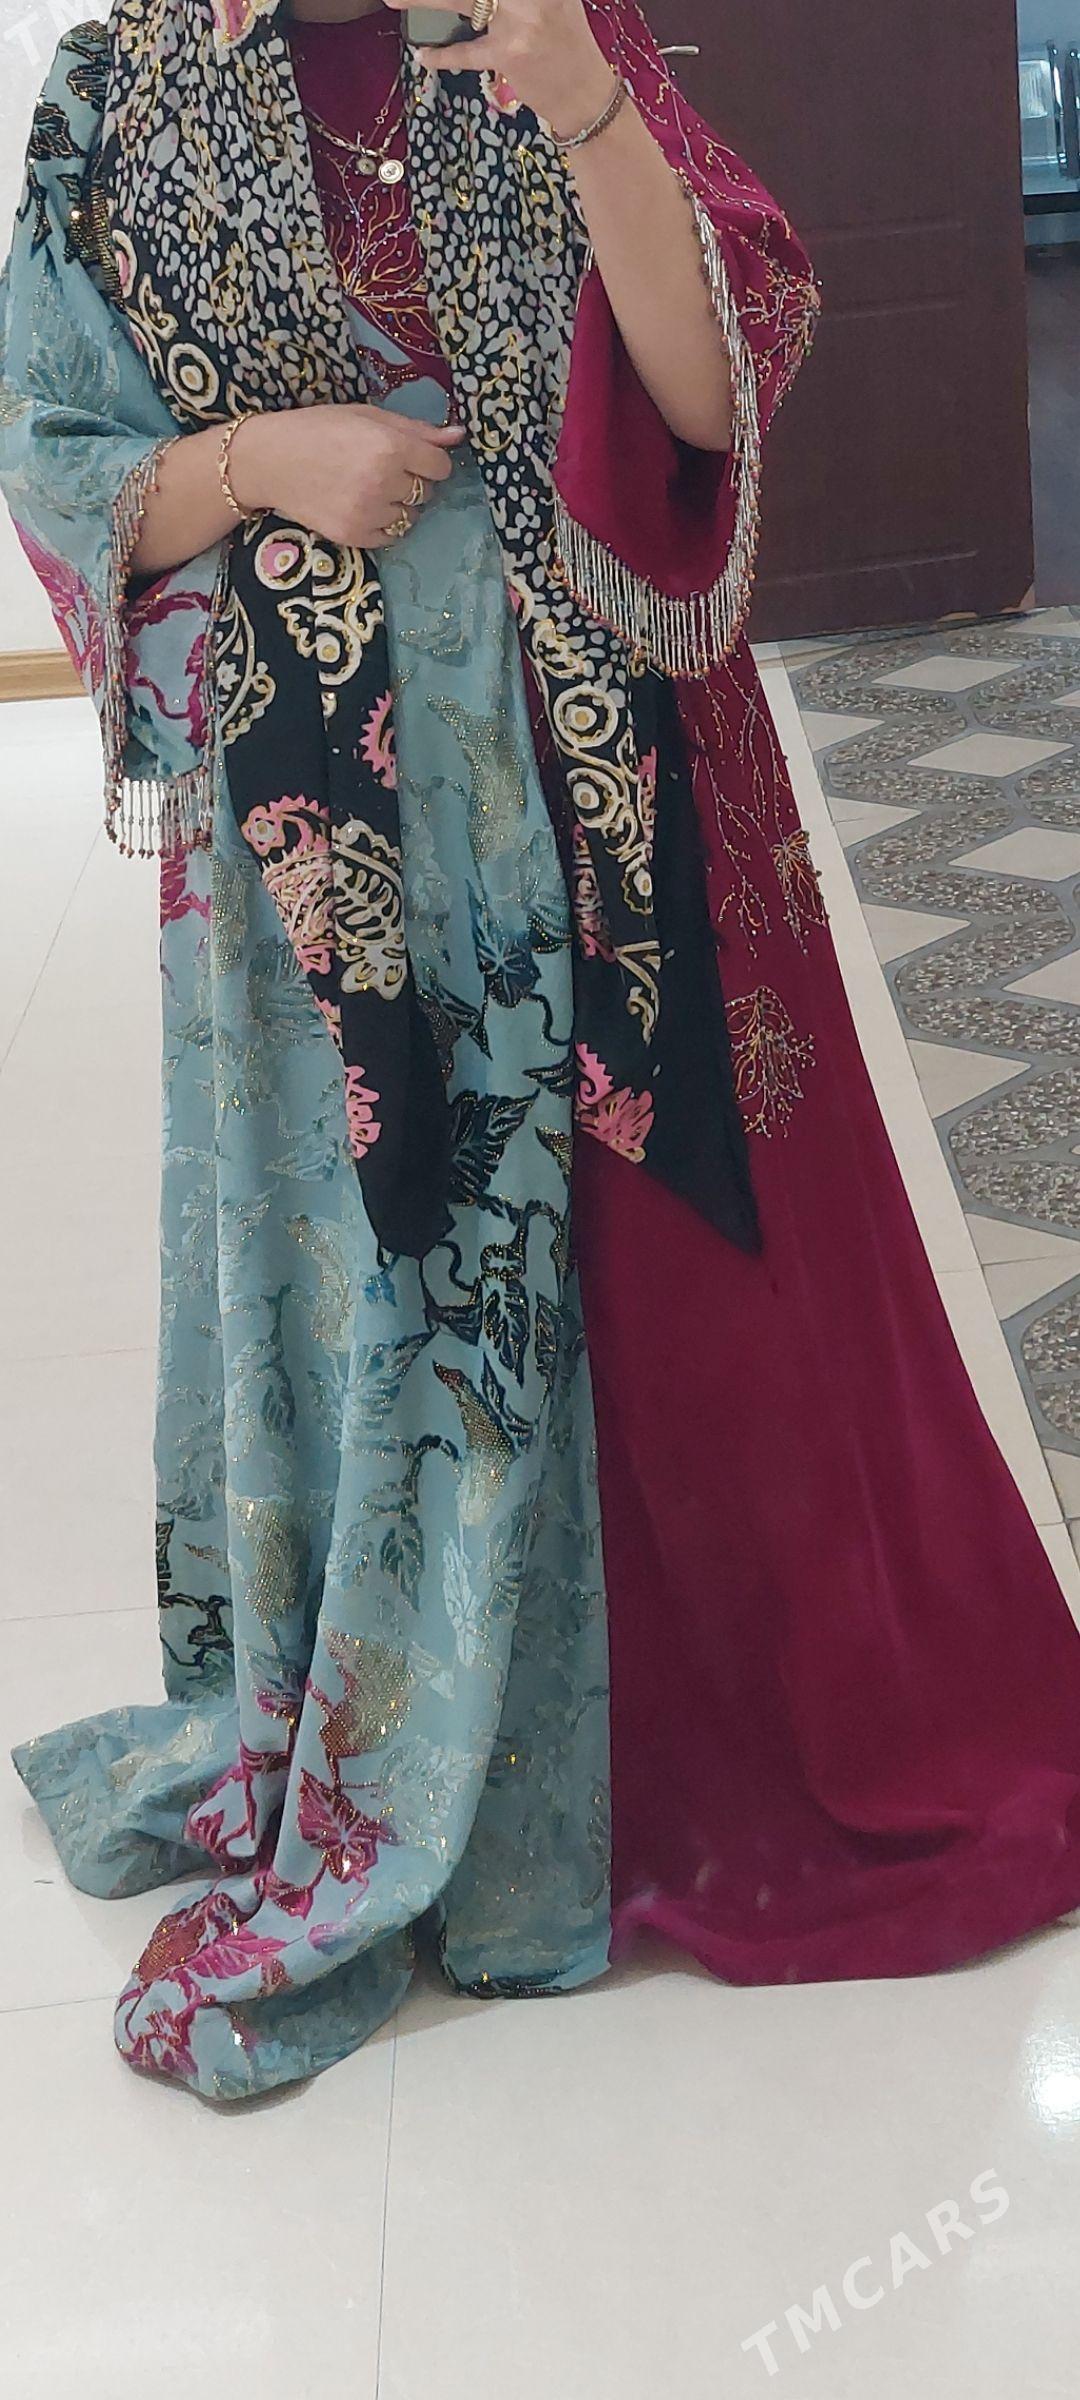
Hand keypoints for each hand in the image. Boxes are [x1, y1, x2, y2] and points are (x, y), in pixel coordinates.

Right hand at [229, 403, 466, 548]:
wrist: (270, 460)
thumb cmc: (319, 429)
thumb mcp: (367, 416)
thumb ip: (416, 429)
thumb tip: (459, 435)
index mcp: (390, 447)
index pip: (440, 466)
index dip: (430, 461)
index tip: (412, 458)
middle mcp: (384, 481)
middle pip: (426, 492)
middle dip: (412, 482)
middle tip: (382, 470)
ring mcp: (370, 512)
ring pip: (410, 517)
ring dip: (398, 505)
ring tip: (368, 489)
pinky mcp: (355, 536)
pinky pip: (390, 536)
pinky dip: (382, 524)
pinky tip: (360, 506)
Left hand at [385, 0, 614, 137]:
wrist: (587, 96)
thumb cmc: (566, 45)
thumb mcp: (553, 1)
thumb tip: (477, 1)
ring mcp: (521, 20)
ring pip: (461, 2)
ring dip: (423, 2)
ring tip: (393, 0)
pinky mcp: (509, 54)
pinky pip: (466, 51)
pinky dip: (441, 55)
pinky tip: (424, 55)